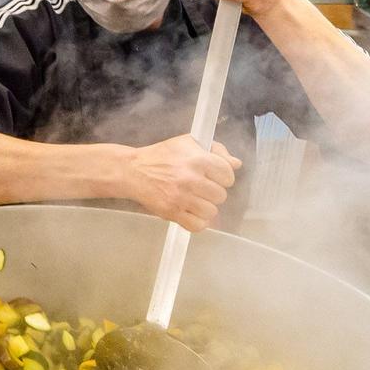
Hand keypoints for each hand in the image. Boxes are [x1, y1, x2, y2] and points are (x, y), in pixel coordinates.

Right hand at [123, 136, 240, 232]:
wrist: (132, 171)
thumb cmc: (161, 156)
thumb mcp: (188, 143)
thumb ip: (216, 150)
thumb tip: (236, 164)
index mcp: (197, 159)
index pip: (228, 175)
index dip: (222, 176)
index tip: (213, 176)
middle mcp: (190, 179)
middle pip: (221, 195)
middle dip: (212, 192)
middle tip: (200, 188)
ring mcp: (181, 198)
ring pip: (211, 212)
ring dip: (205, 207)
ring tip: (194, 200)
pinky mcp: (172, 212)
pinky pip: (198, 225)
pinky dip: (197, 221)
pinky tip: (190, 212)